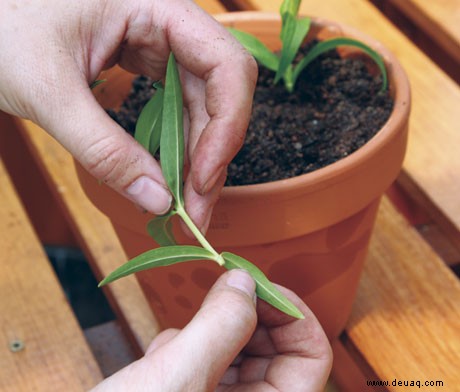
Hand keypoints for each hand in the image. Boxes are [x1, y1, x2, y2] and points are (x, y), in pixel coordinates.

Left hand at [0, 0, 255, 231]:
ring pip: (201, 112)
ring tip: (184, 211)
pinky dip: (176, 151)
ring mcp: (161, 48)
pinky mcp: (148, 69)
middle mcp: (170, 26)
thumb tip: (158, 201)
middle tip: (196, 215)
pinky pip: (177, 114)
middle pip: (219, 98)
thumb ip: (103, 149)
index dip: (227, 127)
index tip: (202, 180)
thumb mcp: (48, 92)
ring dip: (196, 164)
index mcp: (156, 7)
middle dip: (211, 160)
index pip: (226, 66)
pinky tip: (169, 182)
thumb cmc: (0, 29)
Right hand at [91, 270, 331, 391]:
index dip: (291, 313)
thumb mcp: (176, 379)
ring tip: (187, 325)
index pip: (312, 356)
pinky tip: (161, 353)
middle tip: (223, 283)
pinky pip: (205, 361)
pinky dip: (187, 345)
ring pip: (236, 350)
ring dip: (213, 327)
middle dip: (248, 312)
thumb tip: (245, 280)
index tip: (256, 283)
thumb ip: (218, 326)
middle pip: (274, 349)